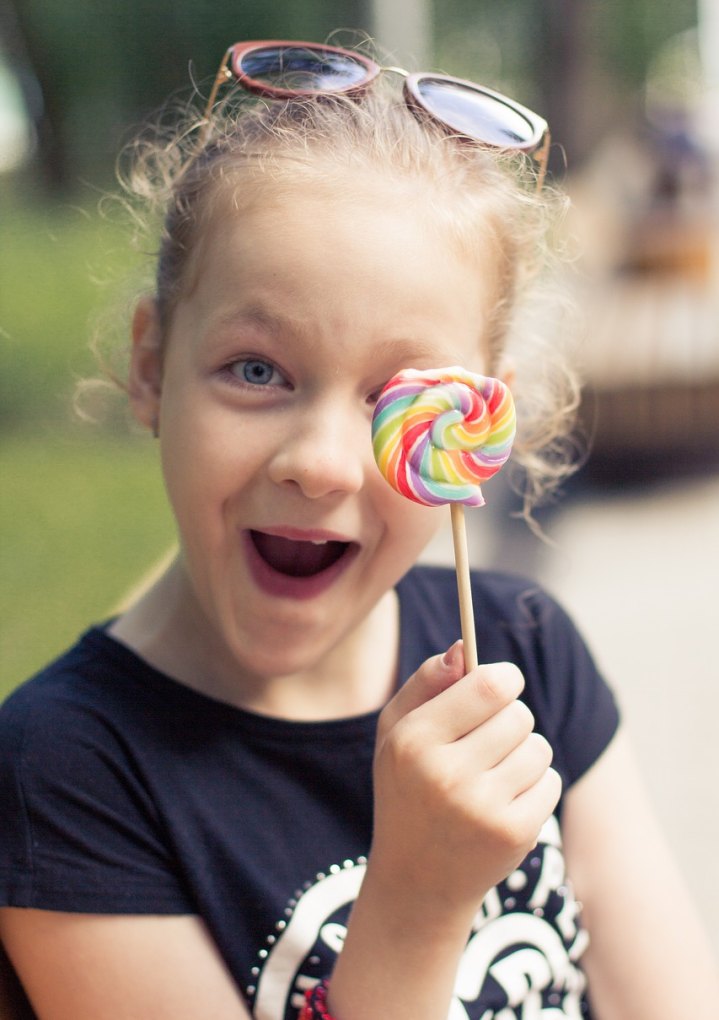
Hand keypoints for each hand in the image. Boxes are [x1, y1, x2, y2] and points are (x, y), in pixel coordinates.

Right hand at [369, 641, 561, 922]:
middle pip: (518, 715)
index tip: (503, 684)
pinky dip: (536, 785)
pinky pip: (550, 781)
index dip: (505, 678)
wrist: (417, 880)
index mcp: (414, 741)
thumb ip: (426, 682)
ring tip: (495, 775)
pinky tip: (505, 802)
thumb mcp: (397, 732)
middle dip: (511, 720)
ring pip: (538, 747)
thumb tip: (463, 647)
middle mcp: (446, 774)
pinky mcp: (513, 833)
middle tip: (489, 741)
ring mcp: (482, 808)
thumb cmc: (409, 789)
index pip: (488, 686)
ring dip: (525, 754)